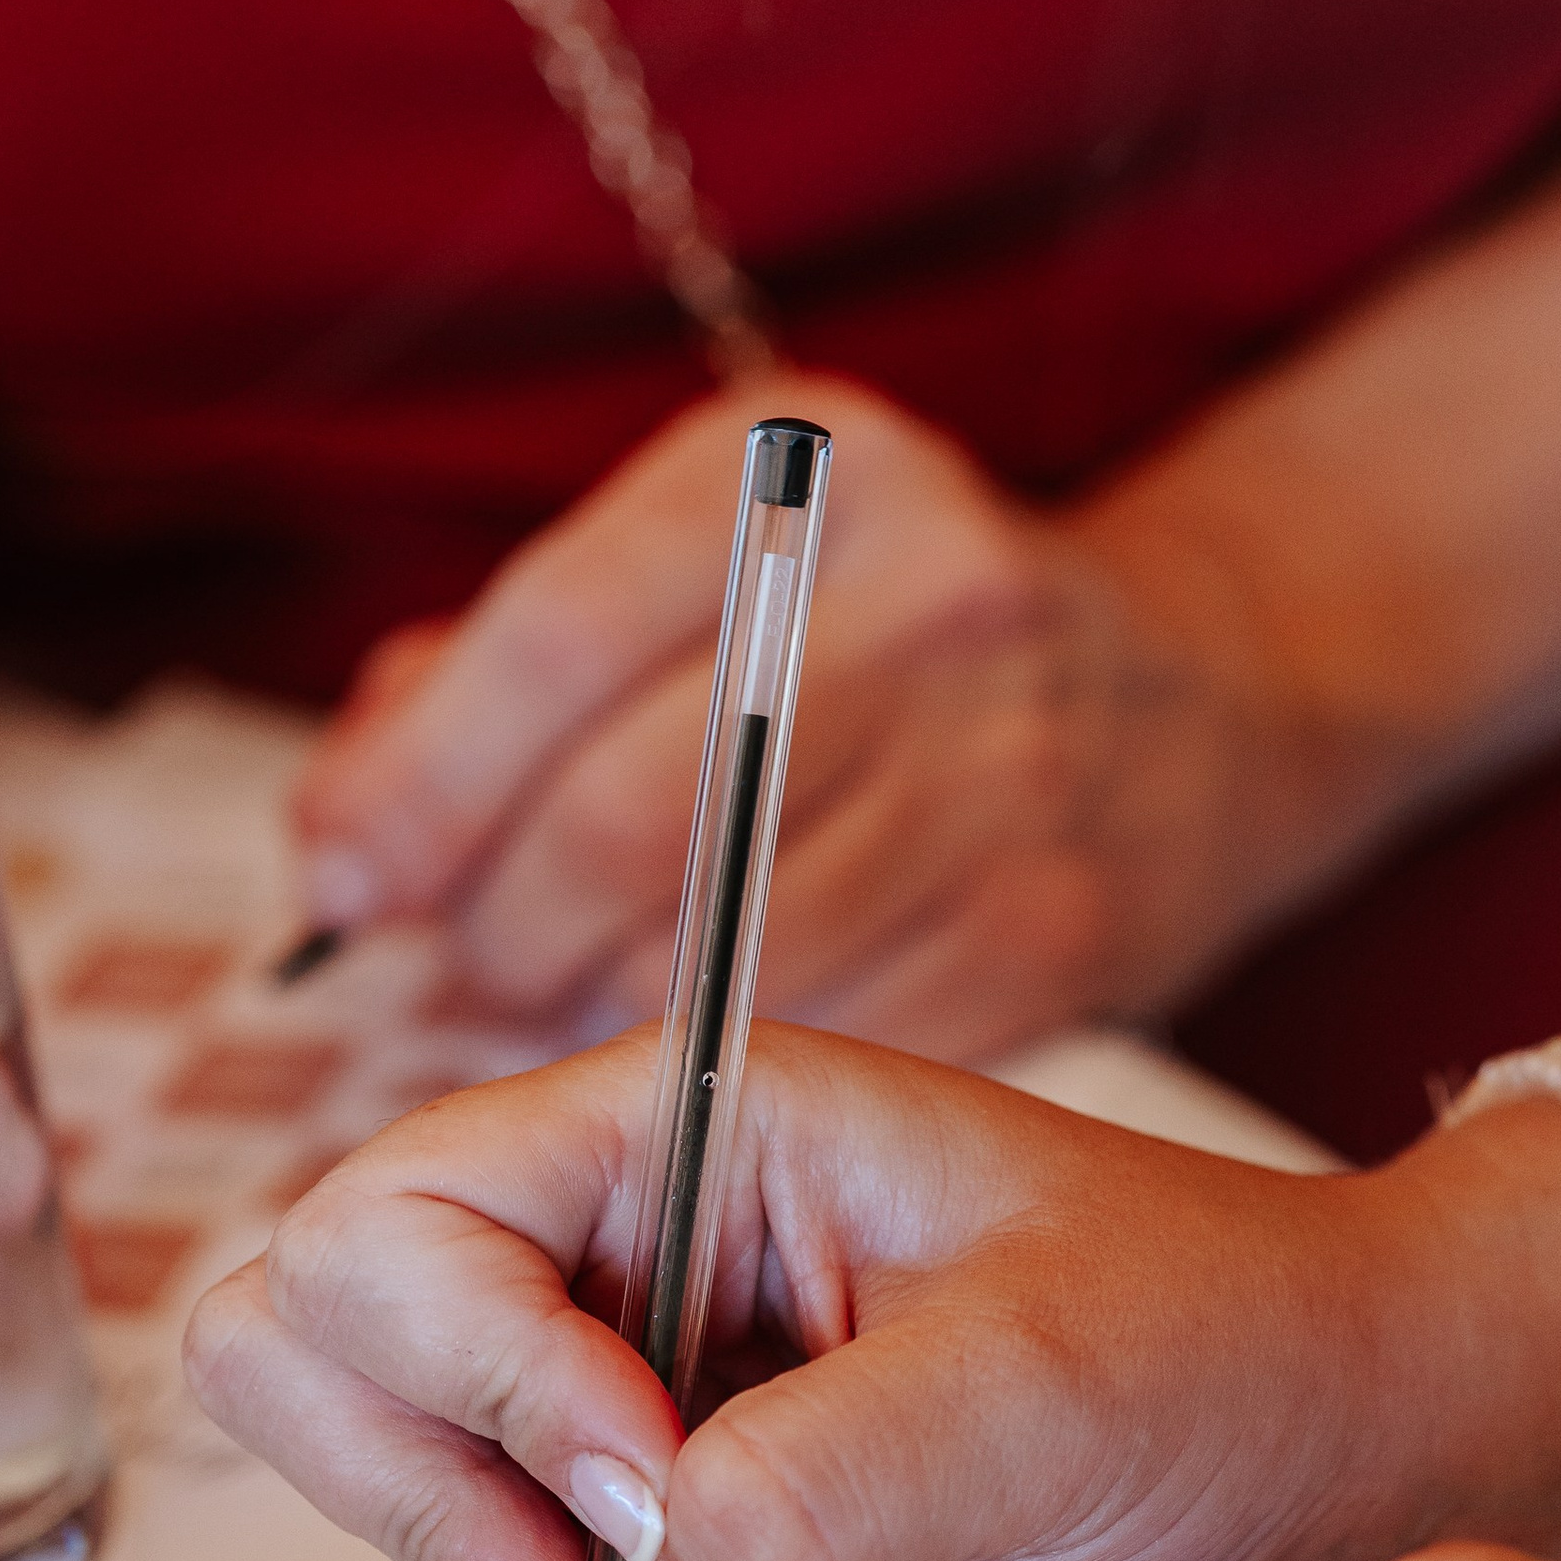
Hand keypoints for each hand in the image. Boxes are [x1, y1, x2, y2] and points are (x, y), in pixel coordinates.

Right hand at [184, 1027, 1560, 1560]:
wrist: (1362, 1476)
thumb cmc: (1231, 1339)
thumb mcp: (1049, 1366)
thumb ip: (831, 1471)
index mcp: (664, 1149)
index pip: (390, 1234)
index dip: (473, 1378)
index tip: (648, 1496)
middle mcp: (606, 1301)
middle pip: (323, 1404)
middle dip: (467, 1551)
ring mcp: (631, 1476)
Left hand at [287, 373, 1273, 1053]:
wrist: (1216, 687)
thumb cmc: (884, 639)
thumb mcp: (710, 568)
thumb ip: (498, 675)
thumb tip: (343, 848)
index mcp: (811, 484)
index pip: (554, 640)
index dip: (417, 793)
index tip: (347, 888)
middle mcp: (927, 609)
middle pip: (621, 823)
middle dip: (494, 927)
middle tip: (465, 961)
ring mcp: (1008, 778)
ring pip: (710, 967)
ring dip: (590, 1014)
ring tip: (576, 994)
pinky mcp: (1055, 937)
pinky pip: (818, 1045)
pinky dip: (723, 1076)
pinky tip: (708, 1043)